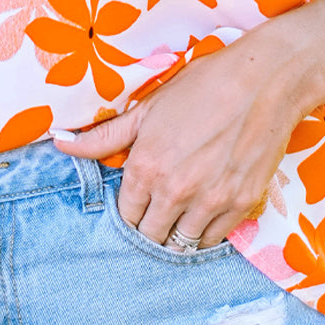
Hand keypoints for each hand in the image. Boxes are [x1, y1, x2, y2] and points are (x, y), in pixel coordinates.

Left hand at [53, 36, 302, 248]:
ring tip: (180, 217)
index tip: (137, 203)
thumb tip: (60, 144)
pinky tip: (205, 215)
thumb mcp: (147, 108)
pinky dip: (206, 234)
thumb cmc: (203, 87)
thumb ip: (103, 136)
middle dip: (150, 227)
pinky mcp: (242, 204)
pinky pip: (214, 240)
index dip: (130, 211)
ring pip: (182, 244)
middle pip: (151, 235)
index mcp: (145, 167)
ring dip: (177, 234)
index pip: (125, 215)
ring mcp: (210, 201)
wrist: (264, 81)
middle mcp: (175, 190)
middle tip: (158, 213)